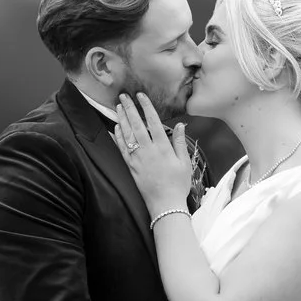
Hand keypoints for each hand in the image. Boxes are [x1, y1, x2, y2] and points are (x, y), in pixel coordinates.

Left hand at [112, 94, 196, 216]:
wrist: (165, 204)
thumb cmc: (178, 184)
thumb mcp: (184, 162)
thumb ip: (179, 142)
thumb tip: (180, 124)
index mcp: (163, 147)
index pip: (153, 121)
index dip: (146, 107)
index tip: (141, 96)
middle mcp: (148, 150)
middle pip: (136, 125)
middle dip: (129, 109)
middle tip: (123, 96)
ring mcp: (137, 158)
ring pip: (127, 134)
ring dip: (122, 119)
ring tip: (118, 107)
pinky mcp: (130, 166)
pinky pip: (122, 148)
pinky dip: (118, 136)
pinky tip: (116, 127)